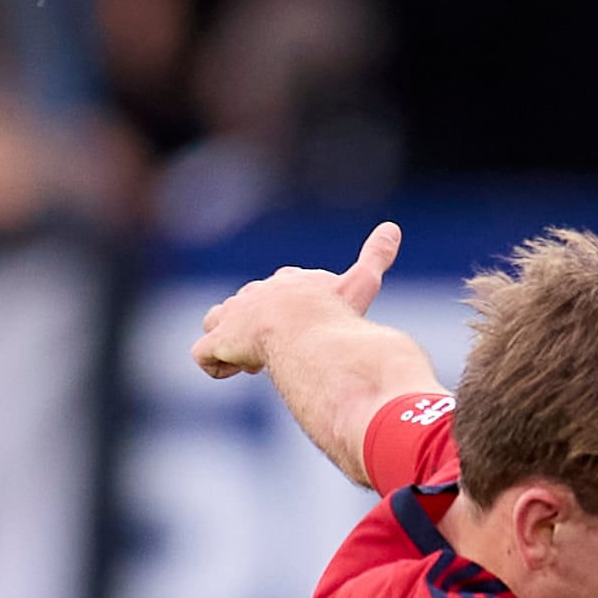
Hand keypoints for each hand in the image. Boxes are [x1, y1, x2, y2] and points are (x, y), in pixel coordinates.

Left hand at [192, 218, 398, 379]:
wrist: (301, 327)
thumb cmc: (331, 310)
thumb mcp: (359, 285)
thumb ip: (375, 258)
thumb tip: (393, 227)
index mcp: (285, 283)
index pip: (278, 291)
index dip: (287, 314)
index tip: (303, 331)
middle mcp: (254, 295)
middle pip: (247, 308)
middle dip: (259, 329)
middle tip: (282, 351)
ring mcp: (231, 317)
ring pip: (218, 323)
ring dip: (231, 342)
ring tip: (254, 359)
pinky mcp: (216, 342)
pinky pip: (204, 355)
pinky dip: (217, 364)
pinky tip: (239, 370)